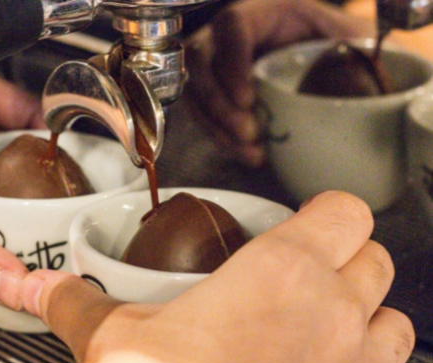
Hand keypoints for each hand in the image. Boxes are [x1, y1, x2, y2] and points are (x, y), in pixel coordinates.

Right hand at [0, 191, 413, 362]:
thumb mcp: (113, 340)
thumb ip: (78, 303)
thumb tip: (47, 288)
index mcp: (282, 273)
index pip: (345, 211)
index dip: (327, 212)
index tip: (307, 222)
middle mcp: (333, 315)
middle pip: (376, 258)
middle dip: (348, 258)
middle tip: (307, 273)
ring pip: (396, 320)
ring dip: (367, 315)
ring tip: (324, 325)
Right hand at [185, 0, 374, 166]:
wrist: (314, 58)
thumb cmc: (327, 42)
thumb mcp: (342, 36)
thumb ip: (349, 48)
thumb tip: (364, 72)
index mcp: (259, 13)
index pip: (231, 27)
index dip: (232, 62)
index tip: (248, 97)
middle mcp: (226, 36)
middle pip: (199, 61)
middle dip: (218, 102)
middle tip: (247, 131)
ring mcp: (213, 65)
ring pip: (193, 91)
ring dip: (215, 125)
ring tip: (248, 149)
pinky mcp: (211, 93)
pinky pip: (201, 114)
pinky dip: (219, 138)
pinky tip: (246, 153)